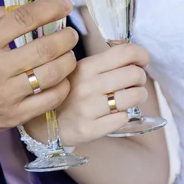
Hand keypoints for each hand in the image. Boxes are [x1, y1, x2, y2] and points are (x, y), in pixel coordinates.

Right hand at [0, 0, 77, 144]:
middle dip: (66, 37)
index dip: (49, 9)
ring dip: (68, 60)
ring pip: (52, 74)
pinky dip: (63, 86)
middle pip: (44, 48)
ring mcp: (6, 95)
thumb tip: (21, 7)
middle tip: (71, 34)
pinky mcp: (14, 116)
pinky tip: (62, 79)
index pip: (23, 19)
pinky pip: (50, 100)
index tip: (64, 5)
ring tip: (69, 54)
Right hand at [24, 43, 149, 145]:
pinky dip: (123, 116)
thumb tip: (136, 55)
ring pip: (135, 97)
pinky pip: (123, 119)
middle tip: (134, 83)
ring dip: (138, 96)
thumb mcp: (80, 70)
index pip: (125, 52)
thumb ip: (105, 61)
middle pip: (135, 74)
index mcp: (85, 66)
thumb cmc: (68, 93)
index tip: (142, 61)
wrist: (41, 124)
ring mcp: (88, 109)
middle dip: (140, 78)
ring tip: (128, 98)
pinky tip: (114, 114)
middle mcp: (87, 86)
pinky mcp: (89, 130)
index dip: (141, 55)